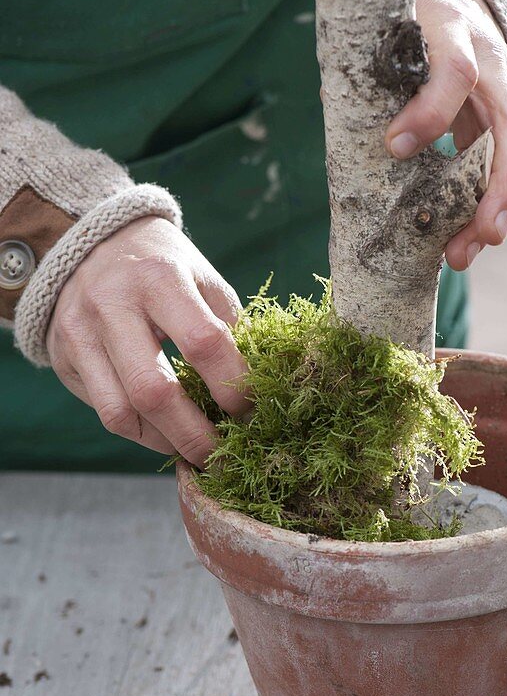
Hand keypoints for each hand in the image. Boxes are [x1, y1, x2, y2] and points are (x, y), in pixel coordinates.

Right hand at [47, 216, 247, 466]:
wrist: (88, 241)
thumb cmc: (161, 265)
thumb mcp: (201, 277)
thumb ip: (226, 327)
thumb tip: (252, 389)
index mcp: (159, 278)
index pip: (203, 343)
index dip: (234, 385)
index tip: (252, 409)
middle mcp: (112, 305)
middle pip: (154, 391)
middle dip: (195, 434)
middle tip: (225, 454)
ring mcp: (80, 334)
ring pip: (121, 413)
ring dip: (166, 443)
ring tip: (197, 452)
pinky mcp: (64, 358)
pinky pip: (106, 412)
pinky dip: (142, 433)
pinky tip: (168, 435)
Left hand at [386, 0, 506, 270]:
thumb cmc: (407, 20)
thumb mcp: (387, 29)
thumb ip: (371, 68)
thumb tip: (338, 115)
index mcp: (457, 33)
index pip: (456, 70)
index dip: (430, 111)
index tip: (394, 146)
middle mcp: (494, 68)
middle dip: (503, 185)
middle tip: (484, 233)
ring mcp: (505, 98)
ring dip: (494, 211)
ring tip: (461, 255)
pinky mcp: (501, 125)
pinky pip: (501, 171)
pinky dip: (482, 210)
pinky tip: (460, 245)